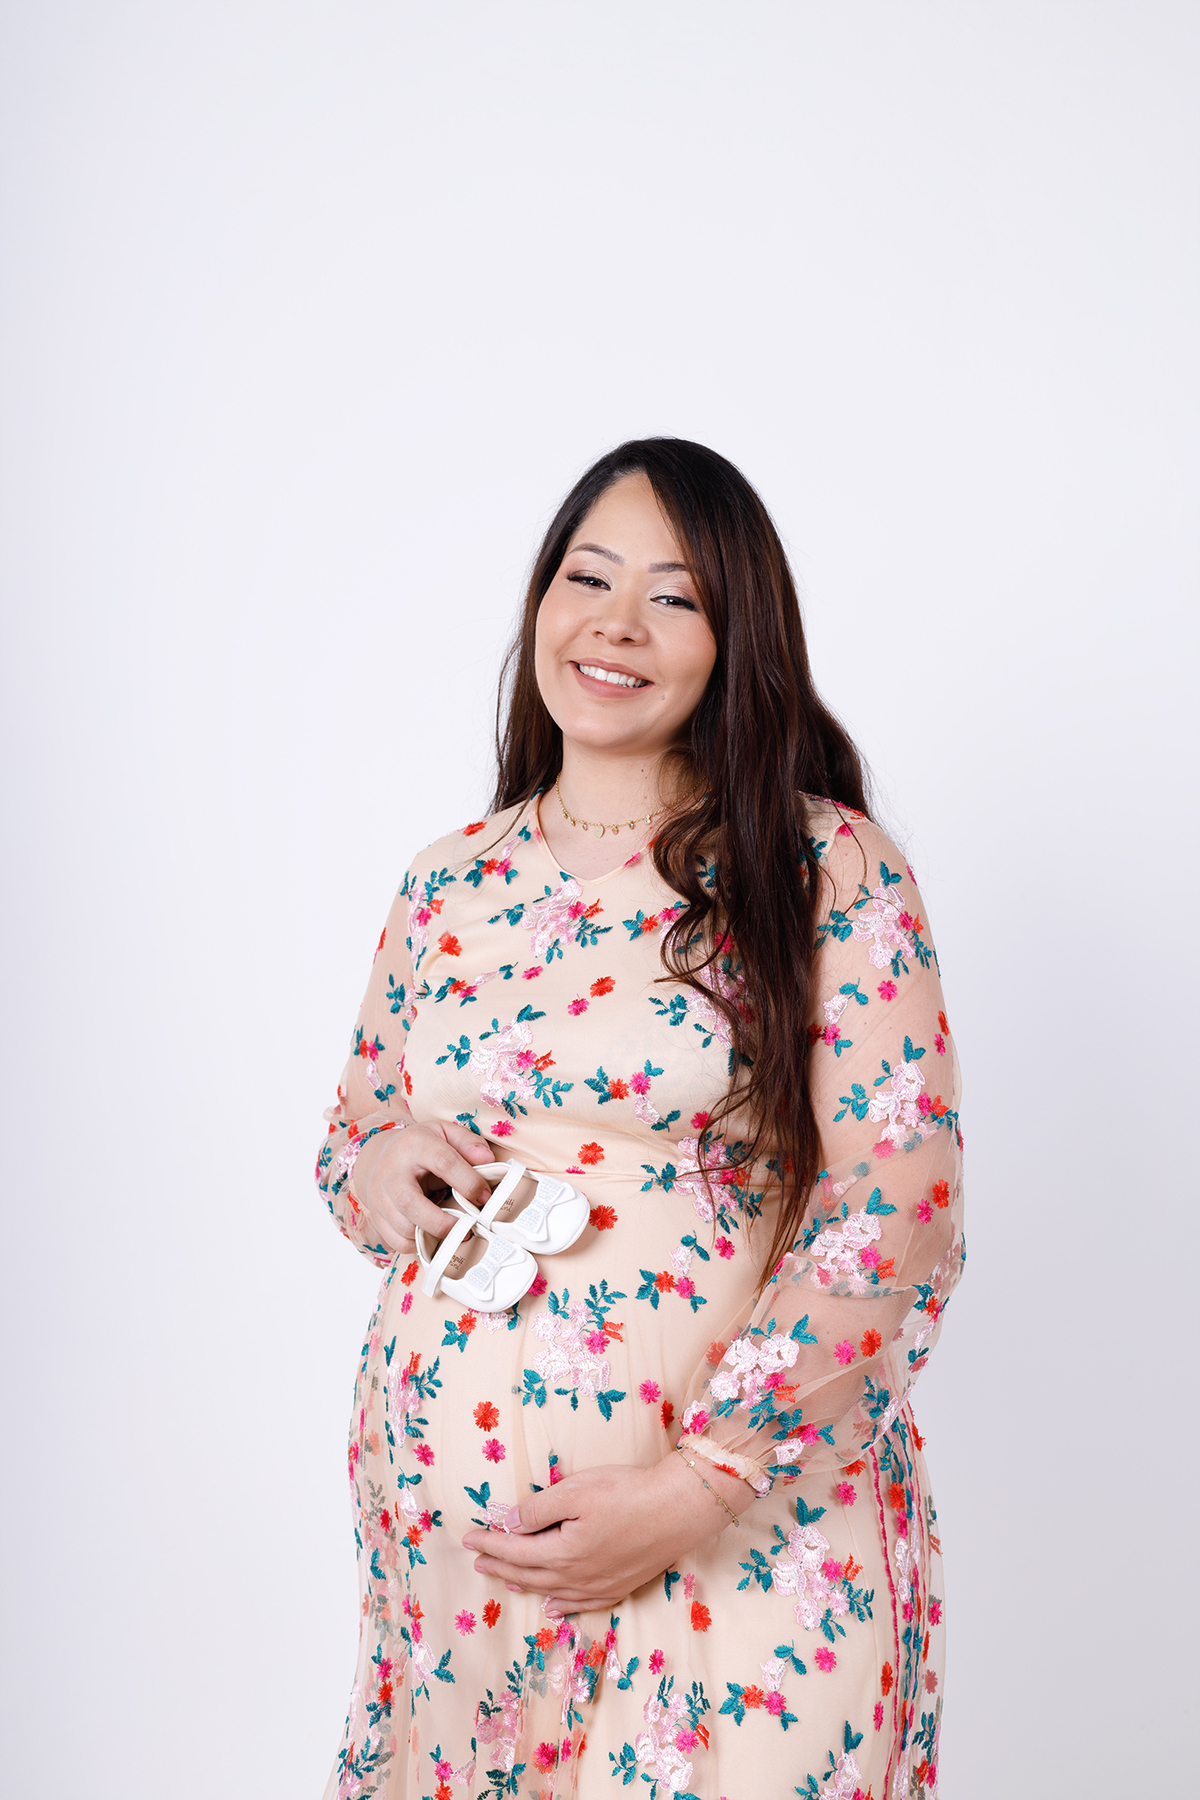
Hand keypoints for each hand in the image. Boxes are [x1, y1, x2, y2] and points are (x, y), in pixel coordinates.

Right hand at [351, 1121, 494, 1252]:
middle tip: (467, 1227)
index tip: (484, 1196)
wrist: (377, 1157)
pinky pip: (397, 1242)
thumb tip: (488, 1160)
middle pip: (410, 1203)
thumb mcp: (444, 1133)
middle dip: (443, 1222)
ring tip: (452, 1231)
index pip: (443, 1162)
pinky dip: (418, 1245)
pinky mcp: (376, 1218)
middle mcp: (391, 1172)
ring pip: (403, 1228)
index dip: (468, 1182)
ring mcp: (379, 1197)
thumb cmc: (418, 1147)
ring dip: (433, 1236)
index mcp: (414, 1145)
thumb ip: (468, 1143)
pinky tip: (432, 1235)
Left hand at [460, 1456, 752, 1615]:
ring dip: (525, 1584)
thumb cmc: (627, 1492)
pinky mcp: (620, 1586)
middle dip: (500, 1565)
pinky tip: (553, 1606)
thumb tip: (508, 1524)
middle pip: (529, 1573)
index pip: (515, 1550)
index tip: (467, 1538)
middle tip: (477, 1561)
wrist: (679, 1509)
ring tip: (505, 1579)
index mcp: (563, 1552)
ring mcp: (600, 1586)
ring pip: (552, 1591)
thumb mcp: (576, 1491)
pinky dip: (562, 1606)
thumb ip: (538, 1510)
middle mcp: (577, 1577)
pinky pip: (581, 1604)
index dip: (489, 1544)